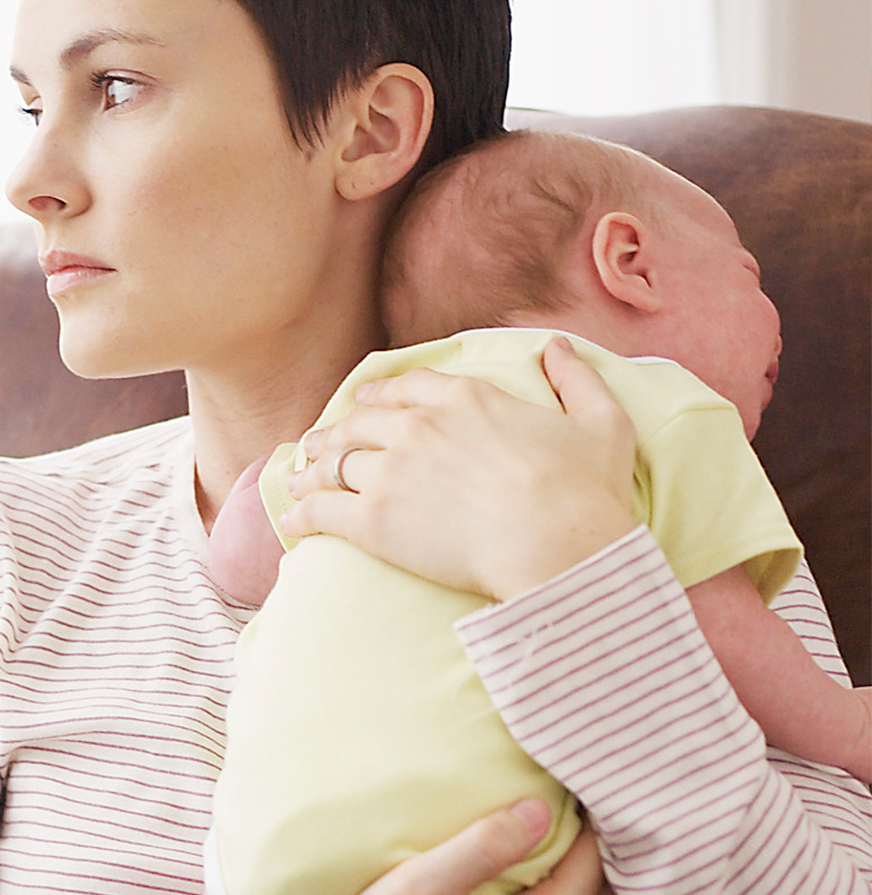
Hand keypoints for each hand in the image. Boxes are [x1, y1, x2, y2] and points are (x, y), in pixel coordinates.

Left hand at [283, 339, 637, 600]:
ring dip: (314, 470)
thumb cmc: (587, 493)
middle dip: (337, 432)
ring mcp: (391, 471)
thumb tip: (558, 346)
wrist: (561, 548)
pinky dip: (302, 513)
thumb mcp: (601, 424)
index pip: (406, 386)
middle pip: (361, 422)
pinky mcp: (373, 519)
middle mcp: (418, 426)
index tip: (366, 402)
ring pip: (335, 463)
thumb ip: (578, 380)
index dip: (380, 395)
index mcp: (464, 398)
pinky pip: (321, 510)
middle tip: (319, 443)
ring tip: (300, 479)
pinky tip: (292, 520)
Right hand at [320, 801, 633, 894]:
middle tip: (585, 804)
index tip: (574, 781)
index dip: (592, 815)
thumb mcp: (418, 887)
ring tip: (581, 844)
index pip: (599, 858)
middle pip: (621, 893)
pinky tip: (570, 887)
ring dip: (610, 884)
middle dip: (611, 847)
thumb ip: (483, 845)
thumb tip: (541, 807)